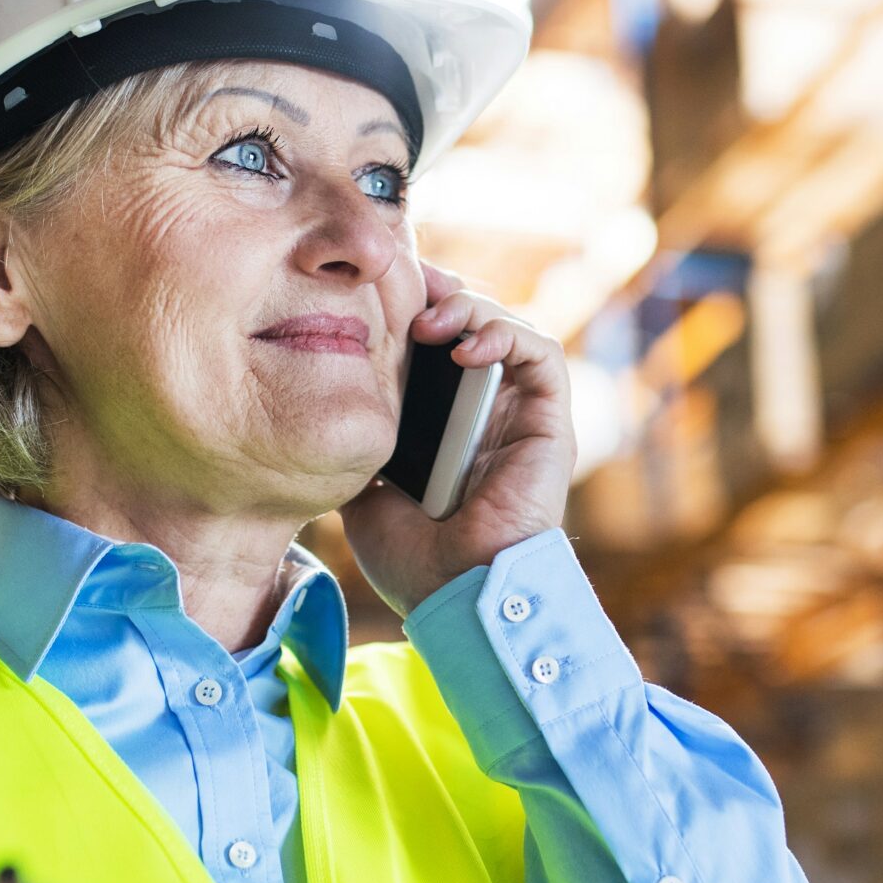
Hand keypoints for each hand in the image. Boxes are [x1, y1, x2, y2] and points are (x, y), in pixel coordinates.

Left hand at [340, 264, 574, 615]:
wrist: (455, 595)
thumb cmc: (413, 559)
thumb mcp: (362, 490)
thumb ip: (359, 444)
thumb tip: (332, 409)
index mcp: (447, 425)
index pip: (438, 347)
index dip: (415, 310)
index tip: (377, 294)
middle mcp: (487, 413)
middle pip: (473, 326)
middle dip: (440, 296)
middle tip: (405, 287)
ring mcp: (521, 415)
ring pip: (509, 330)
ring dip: (470, 309)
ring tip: (430, 321)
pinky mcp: (550, 422)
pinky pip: (542, 355)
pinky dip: (507, 335)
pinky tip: (465, 348)